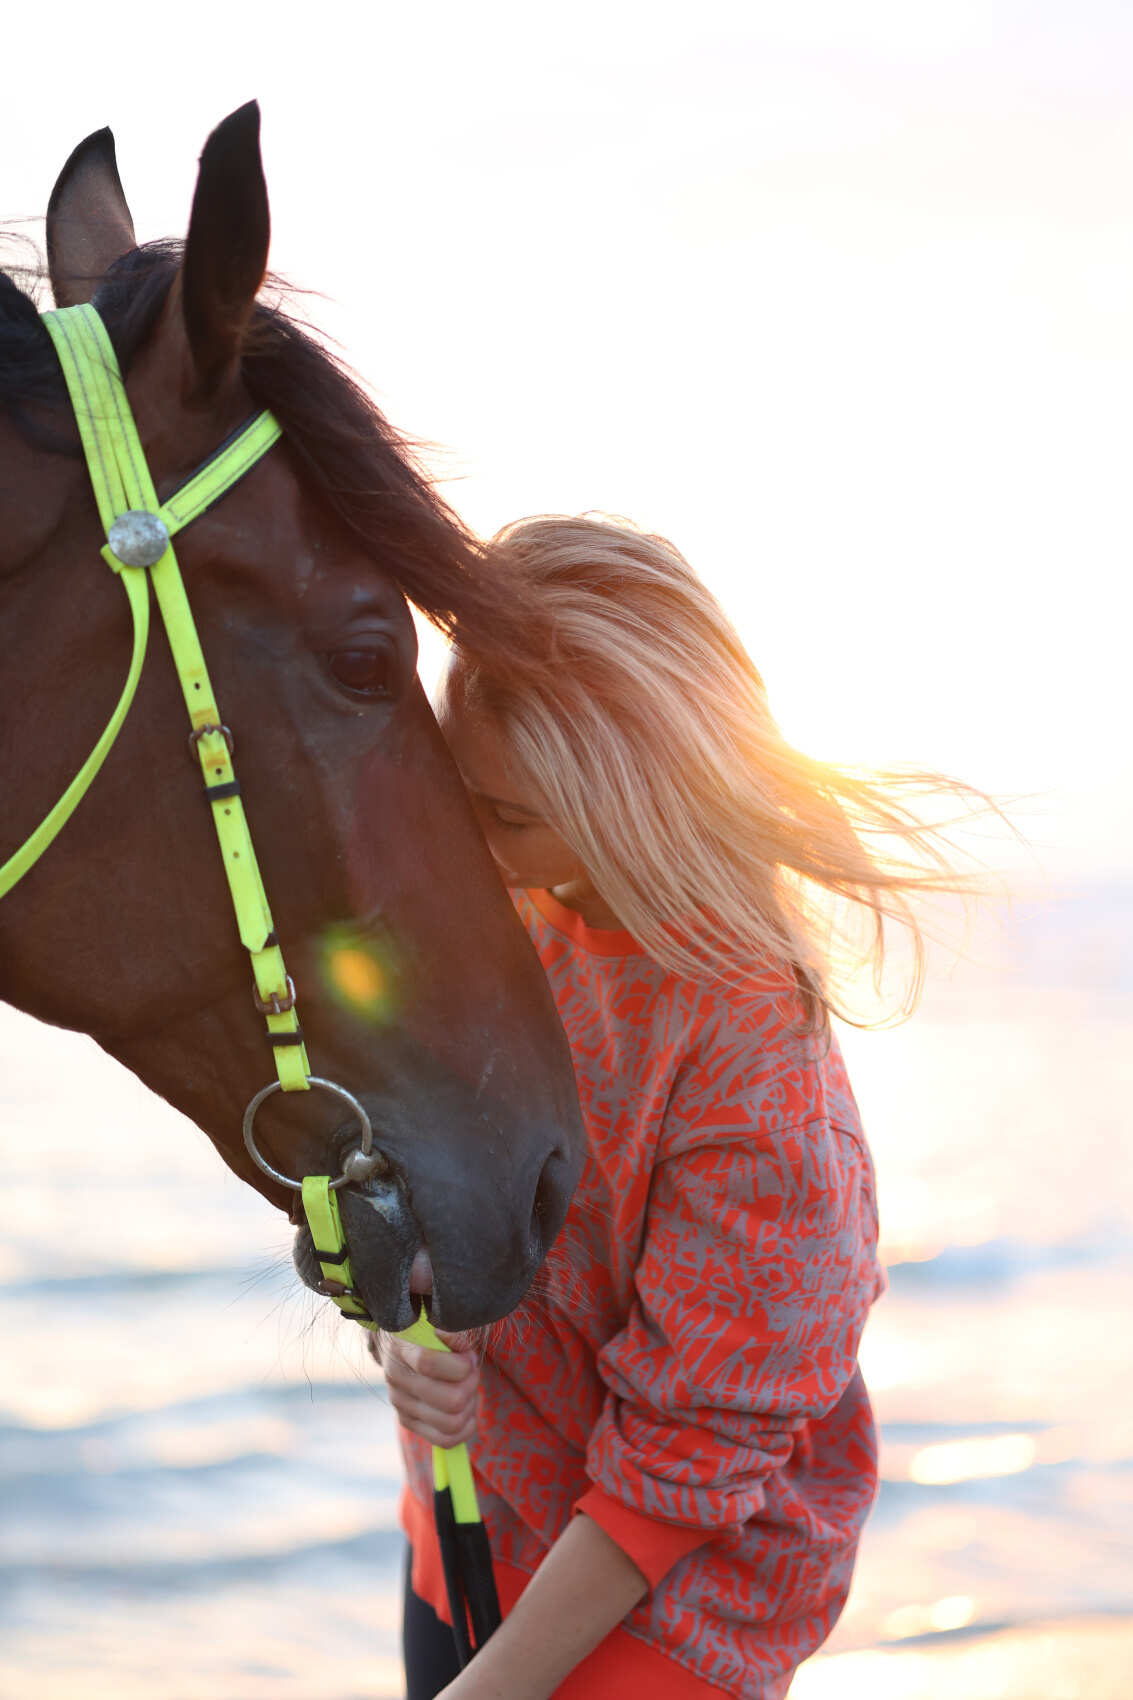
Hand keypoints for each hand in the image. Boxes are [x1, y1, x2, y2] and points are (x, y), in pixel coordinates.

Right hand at [369, 1328, 479, 1447]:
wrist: (399, 1342)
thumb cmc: (427, 1331)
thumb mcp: (438, 1321)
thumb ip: (453, 1332)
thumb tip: (461, 1348)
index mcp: (401, 1348)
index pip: (429, 1364)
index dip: (460, 1365)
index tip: (468, 1356)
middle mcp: (397, 1378)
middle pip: (450, 1401)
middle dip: (471, 1385)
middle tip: (471, 1372)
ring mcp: (400, 1403)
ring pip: (451, 1423)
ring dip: (469, 1405)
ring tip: (467, 1388)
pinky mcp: (407, 1421)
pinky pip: (445, 1440)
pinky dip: (465, 1427)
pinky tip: (466, 1409)